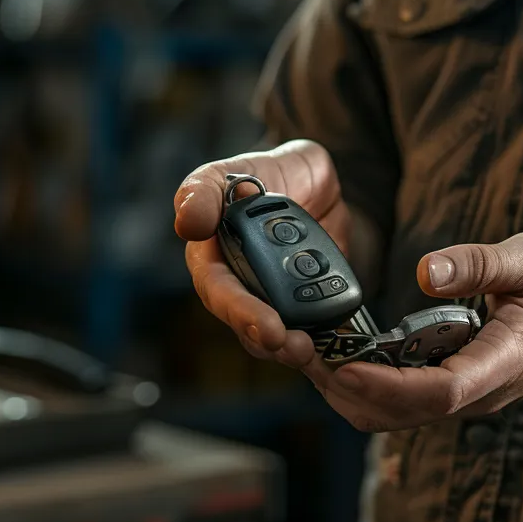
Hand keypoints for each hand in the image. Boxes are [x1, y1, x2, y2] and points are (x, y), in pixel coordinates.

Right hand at [174, 139, 354, 364]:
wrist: (317, 181)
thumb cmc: (265, 174)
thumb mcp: (231, 170)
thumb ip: (204, 192)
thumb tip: (187, 223)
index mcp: (213, 259)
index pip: (219, 292)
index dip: (241, 313)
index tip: (268, 328)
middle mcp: (240, 288)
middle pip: (247, 327)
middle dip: (271, 342)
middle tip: (295, 347)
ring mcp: (274, 301)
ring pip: (277, 339)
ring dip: (293, 351)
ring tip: (311, 351)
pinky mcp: (307, 308)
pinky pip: (313, 334)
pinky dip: (325, 345)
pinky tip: (335, 350)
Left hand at [300, 233, 522, 432]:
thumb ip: (481, 263)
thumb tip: (425, 270)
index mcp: (501, 364)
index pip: (436, 393)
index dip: (384, 386)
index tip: (341, 367)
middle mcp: (478, 393)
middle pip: (400, 414)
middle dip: (345, 388)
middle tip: (302, 350)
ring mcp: (465, 395)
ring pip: (394, 414)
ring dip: (348, 389)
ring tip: (310, 349)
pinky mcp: (454, 388)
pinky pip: (401, 400)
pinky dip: (364, 383)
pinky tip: (341, 350)